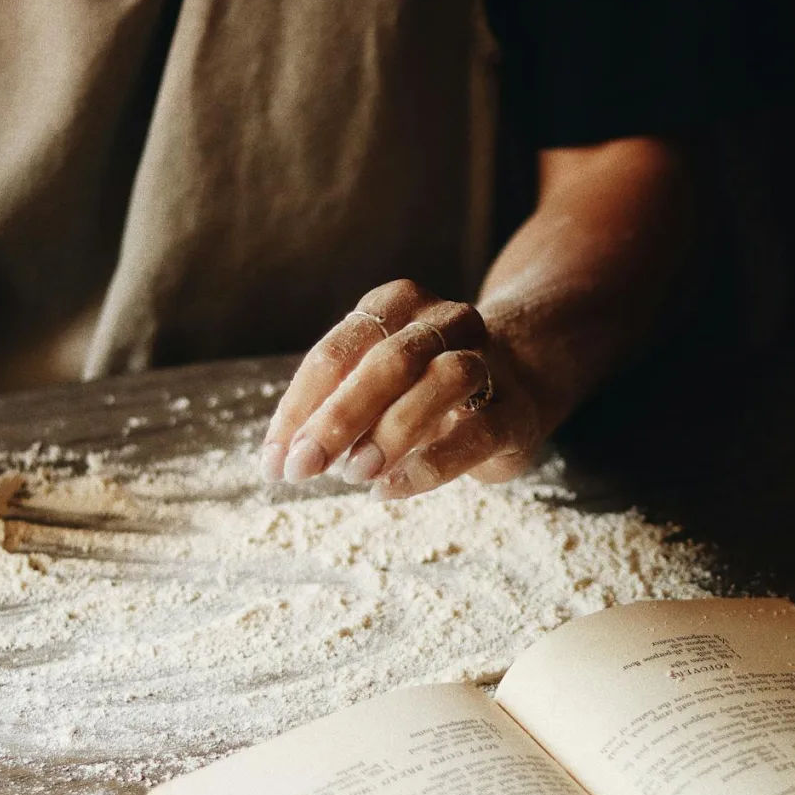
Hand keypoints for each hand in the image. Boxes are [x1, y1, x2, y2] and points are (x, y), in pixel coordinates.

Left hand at [260, 280, 548, 498]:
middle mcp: (444, 322)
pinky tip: (388, 488)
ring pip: (443, 380)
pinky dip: (429, 464)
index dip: (299, 406)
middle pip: (388, 360)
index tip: (274, 459)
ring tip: (353, 474)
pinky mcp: (516, 411)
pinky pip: (478, 432)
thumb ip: (335, 406)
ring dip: (390, 431)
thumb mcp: (376, 382)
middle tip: (302, 468)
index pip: (338, 351)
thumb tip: (283, 457)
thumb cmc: (426, 388)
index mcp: (396, 305)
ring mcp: (488, 361)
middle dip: (338, 417)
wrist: (520, 380)